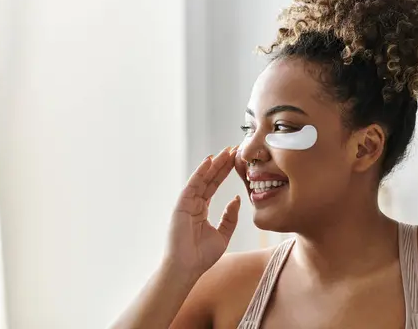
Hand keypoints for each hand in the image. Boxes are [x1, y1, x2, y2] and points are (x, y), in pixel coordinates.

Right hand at [165, 146, 240, 277]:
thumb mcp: (223, 235)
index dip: (225, 172)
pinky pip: (192, 185)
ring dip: (214, 164)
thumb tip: (236, 199)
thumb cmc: (202, 256)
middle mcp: (193, 203)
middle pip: (209, 178)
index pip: (214, 185)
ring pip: (202, 179)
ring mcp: (186, 203)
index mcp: (202, 209)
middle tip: (233, 149)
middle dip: (221, 164)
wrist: (187, 268)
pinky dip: (200, 172)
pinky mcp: (181, 205)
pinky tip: (209, 161)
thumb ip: (230, 217)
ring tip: (226, 151)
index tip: (236, 159)